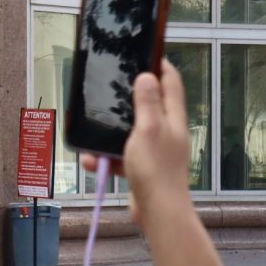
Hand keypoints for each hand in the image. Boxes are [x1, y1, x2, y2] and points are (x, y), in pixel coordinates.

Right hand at [80, 61, 191, 223]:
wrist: (158, 212)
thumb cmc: (156, 169)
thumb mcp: (148, 128)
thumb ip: (148, 102)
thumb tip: (148, 76)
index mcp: (172, 118)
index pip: (171, 82)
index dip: (161, 66)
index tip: (146, 53)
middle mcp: (167, 132)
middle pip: (149, 105)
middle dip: (128, 99)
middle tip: (110, 89)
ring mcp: (155, 151)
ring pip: (129, 133)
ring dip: (110, 134)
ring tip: (92, 137)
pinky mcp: (143, 168)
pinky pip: (121, 156)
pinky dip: (107, 158)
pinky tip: (93, 162)